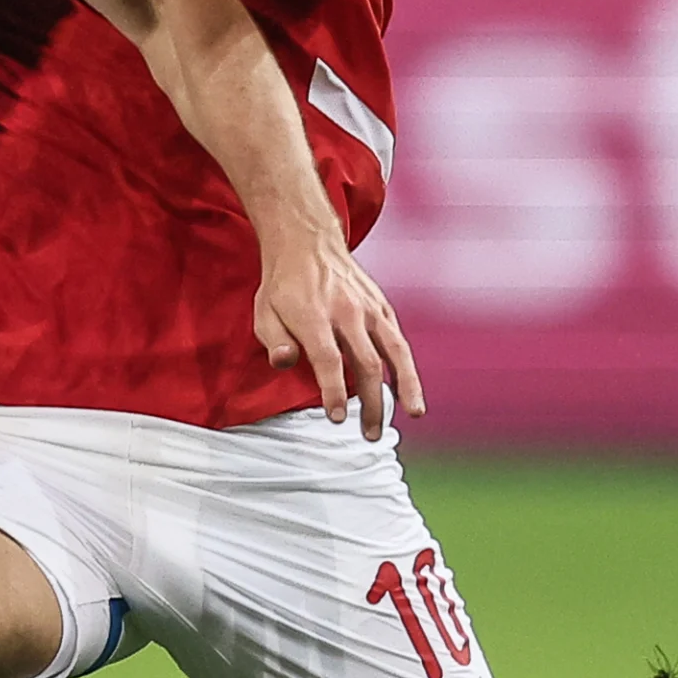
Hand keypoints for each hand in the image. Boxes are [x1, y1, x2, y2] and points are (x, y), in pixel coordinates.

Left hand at [254, 223, 424, 439]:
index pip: (328, 361)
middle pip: (365, 363)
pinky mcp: (382, 308)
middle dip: (371, 403)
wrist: (308, 243)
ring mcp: (369, 309)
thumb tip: (284, 362)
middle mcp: (347, 312)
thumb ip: (274, 340)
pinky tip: (409, 390)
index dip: (334, 391)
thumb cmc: (283, 286)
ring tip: (413, 414)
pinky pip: (398, 341)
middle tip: (368, 434)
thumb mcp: (264, 311)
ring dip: (405, 386)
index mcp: (314, 316)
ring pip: (394, 352)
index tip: (336, 418)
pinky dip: (406, 367)